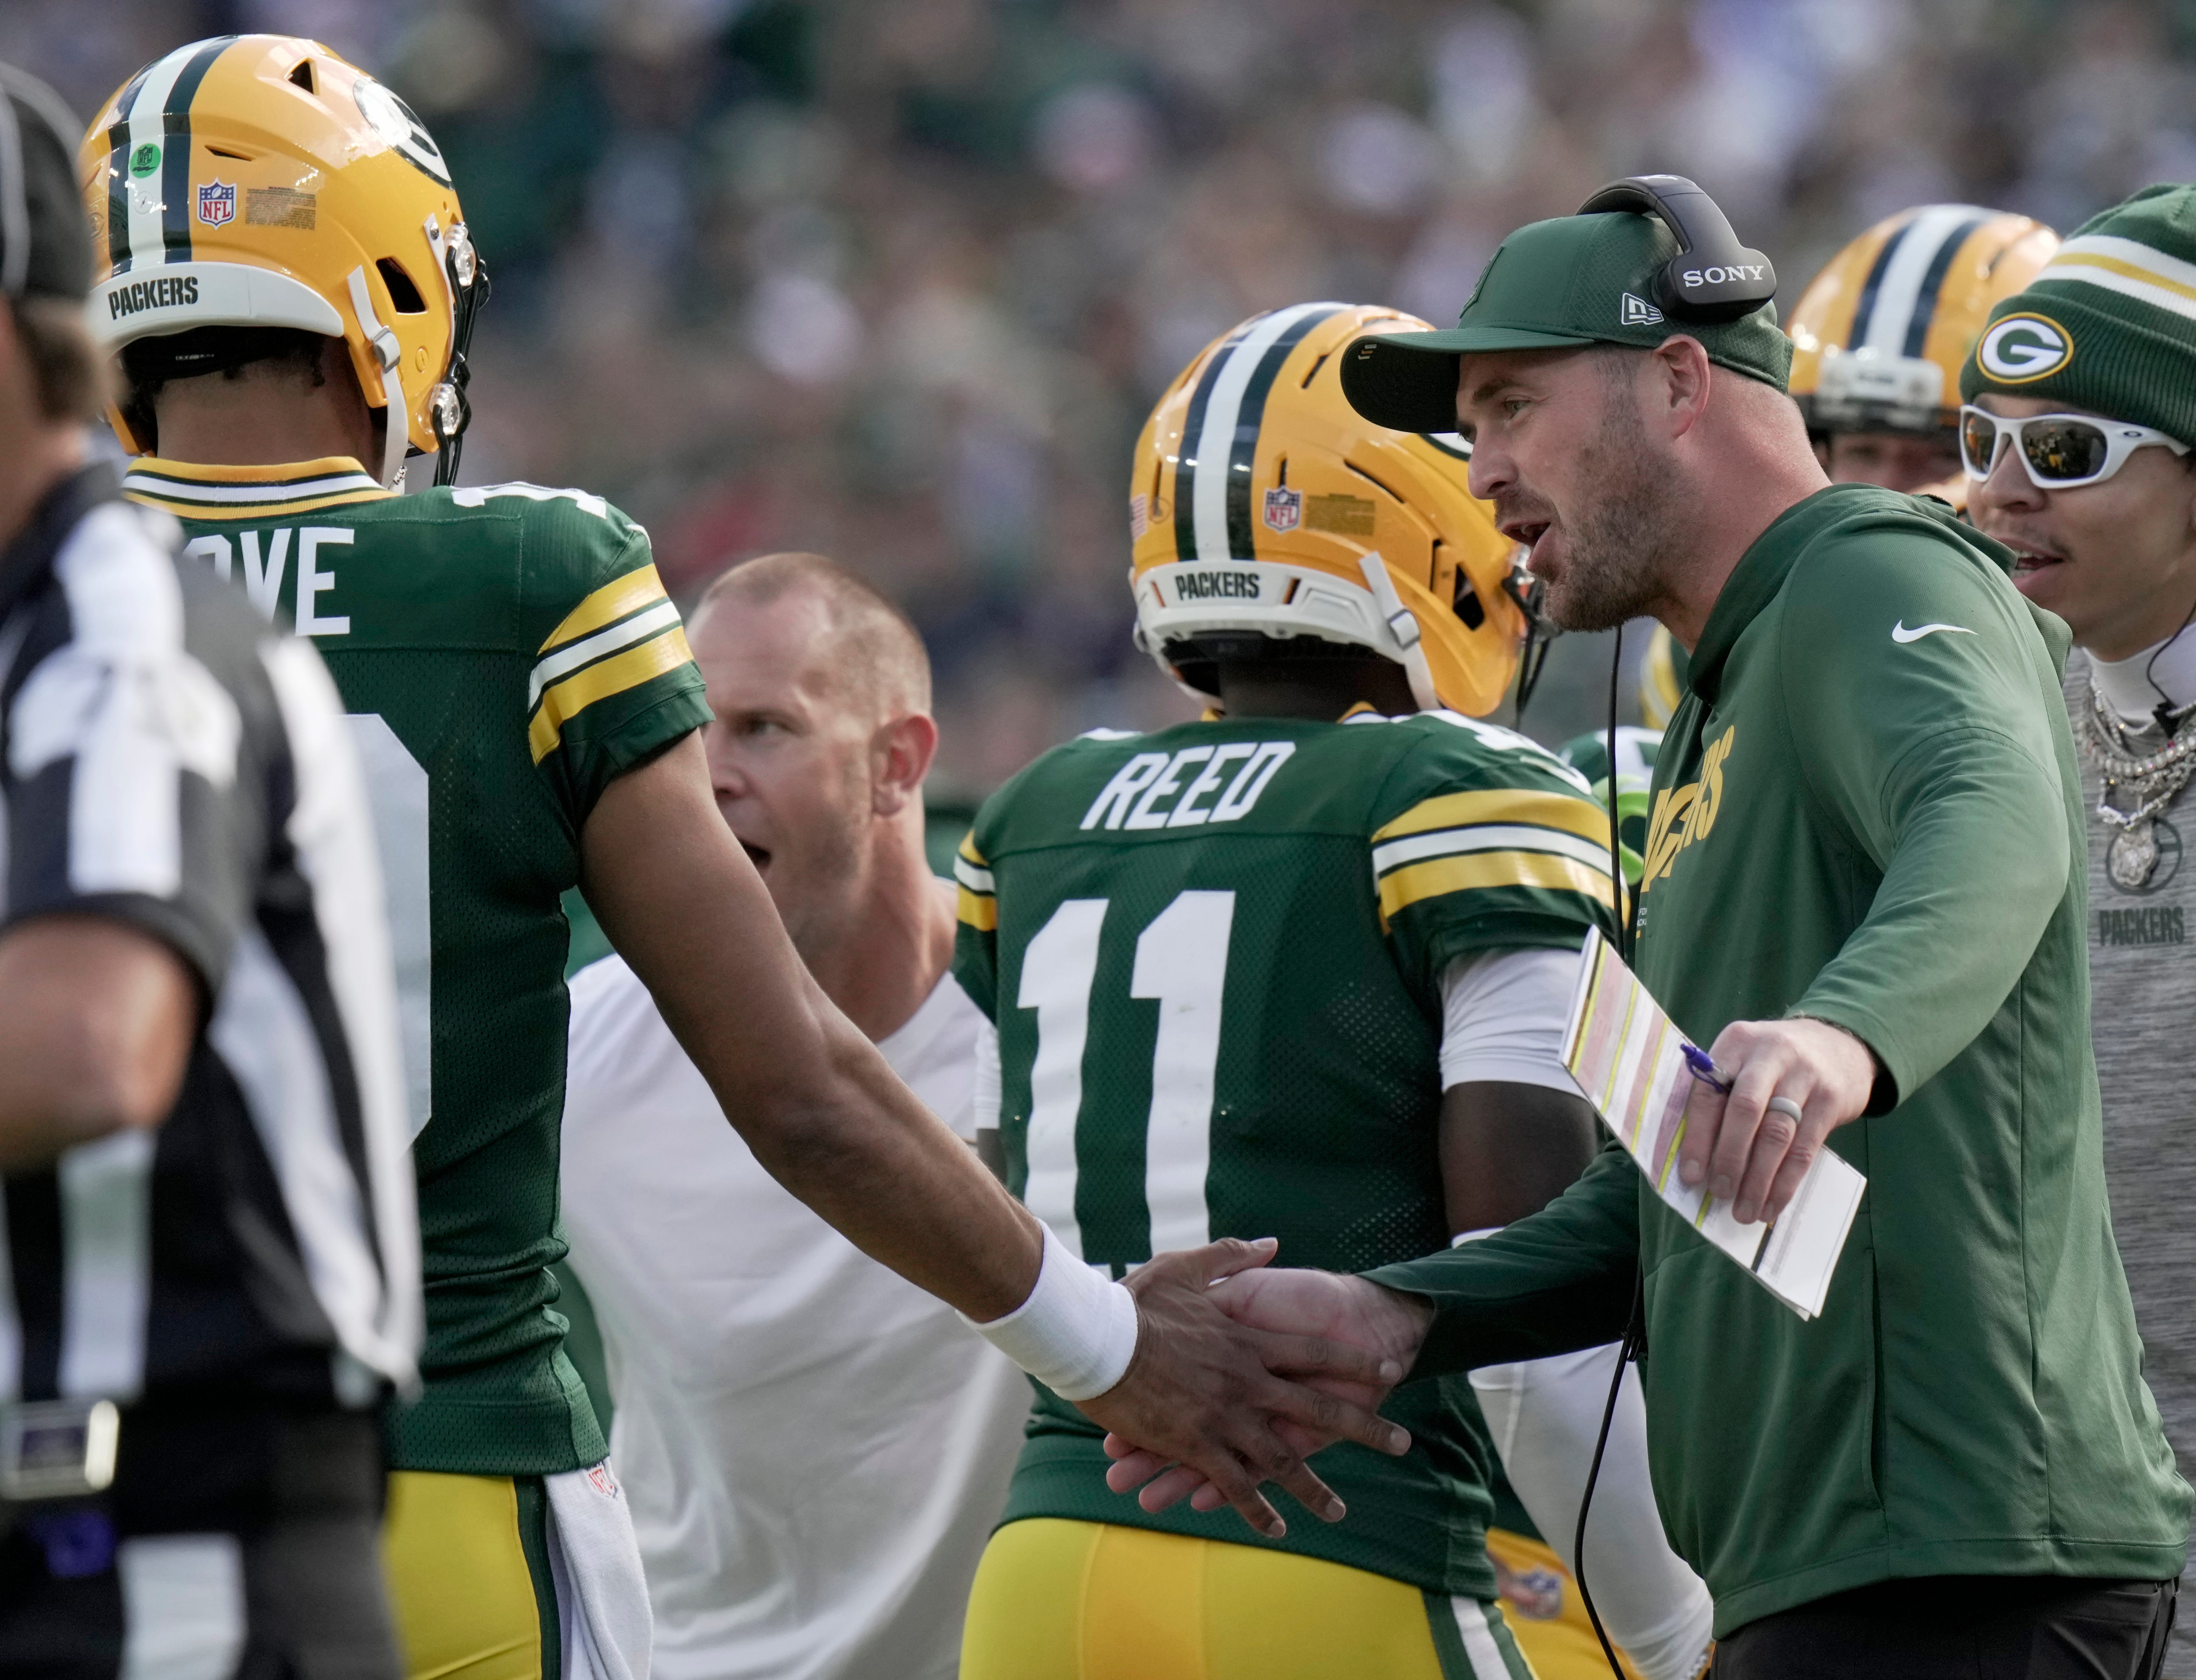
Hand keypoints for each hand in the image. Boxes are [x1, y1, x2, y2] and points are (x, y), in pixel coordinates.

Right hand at [1073, 1239, 1414, 1540]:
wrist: (1095, 1337)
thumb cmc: (1133, 1301)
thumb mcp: (1185, 1266)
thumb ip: (1232, 1257)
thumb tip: (1270, 1243)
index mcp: (1247, 1340)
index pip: (1316, 1350)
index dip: (1354, 1358)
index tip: (1387, 1366)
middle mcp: (1246, 1381)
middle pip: (1318, 1407)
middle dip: (1364, 1425)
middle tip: (1401, 1442)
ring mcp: (1224, 1416)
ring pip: (1282, 1460)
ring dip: (1313, 1488)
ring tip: (1339, 1512)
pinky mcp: (1197, 1445)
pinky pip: (1235, 1485)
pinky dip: (1257, 1510)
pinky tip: (1277, 1529)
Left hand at [1677, 1016, 1877, 1224]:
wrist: (1841, 1043)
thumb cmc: (1775, 1063)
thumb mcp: (1745, 1061)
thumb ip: (1720, 1097)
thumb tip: (1697, 1163)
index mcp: (1736, 1043)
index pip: (1708, 1092)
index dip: (1698, 1137)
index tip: (1691, 1176)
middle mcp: (1770, 1053)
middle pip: (1745, 1111)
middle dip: (1730, 1158)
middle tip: (1720, 1194)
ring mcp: (1805, 1075)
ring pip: (1777, 1134)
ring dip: (1759, 1179)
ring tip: (1745, 1211)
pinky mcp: (1831, 1099)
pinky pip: (1806, 1147)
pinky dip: (1786, 1181)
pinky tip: (1772, 1203)